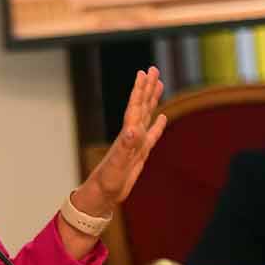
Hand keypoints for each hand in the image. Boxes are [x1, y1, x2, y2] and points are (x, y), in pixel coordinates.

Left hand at [78, 67, 167, 217]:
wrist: (103, 195)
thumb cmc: (107, 181)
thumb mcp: (117, 164)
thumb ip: (126, 146)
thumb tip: (134, 129)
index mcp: (127, 134)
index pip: (135, 107)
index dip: (140, 90)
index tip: (144, 73)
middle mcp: (132, 135)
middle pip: (141, 106)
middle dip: (148, 88)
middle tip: (153, 69)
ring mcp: (136, 143)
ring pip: (147, 116)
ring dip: (152, 100)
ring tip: (159, 84)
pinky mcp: (140, 153)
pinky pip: (152, 135)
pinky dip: (157, 125)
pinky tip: (161, 117)